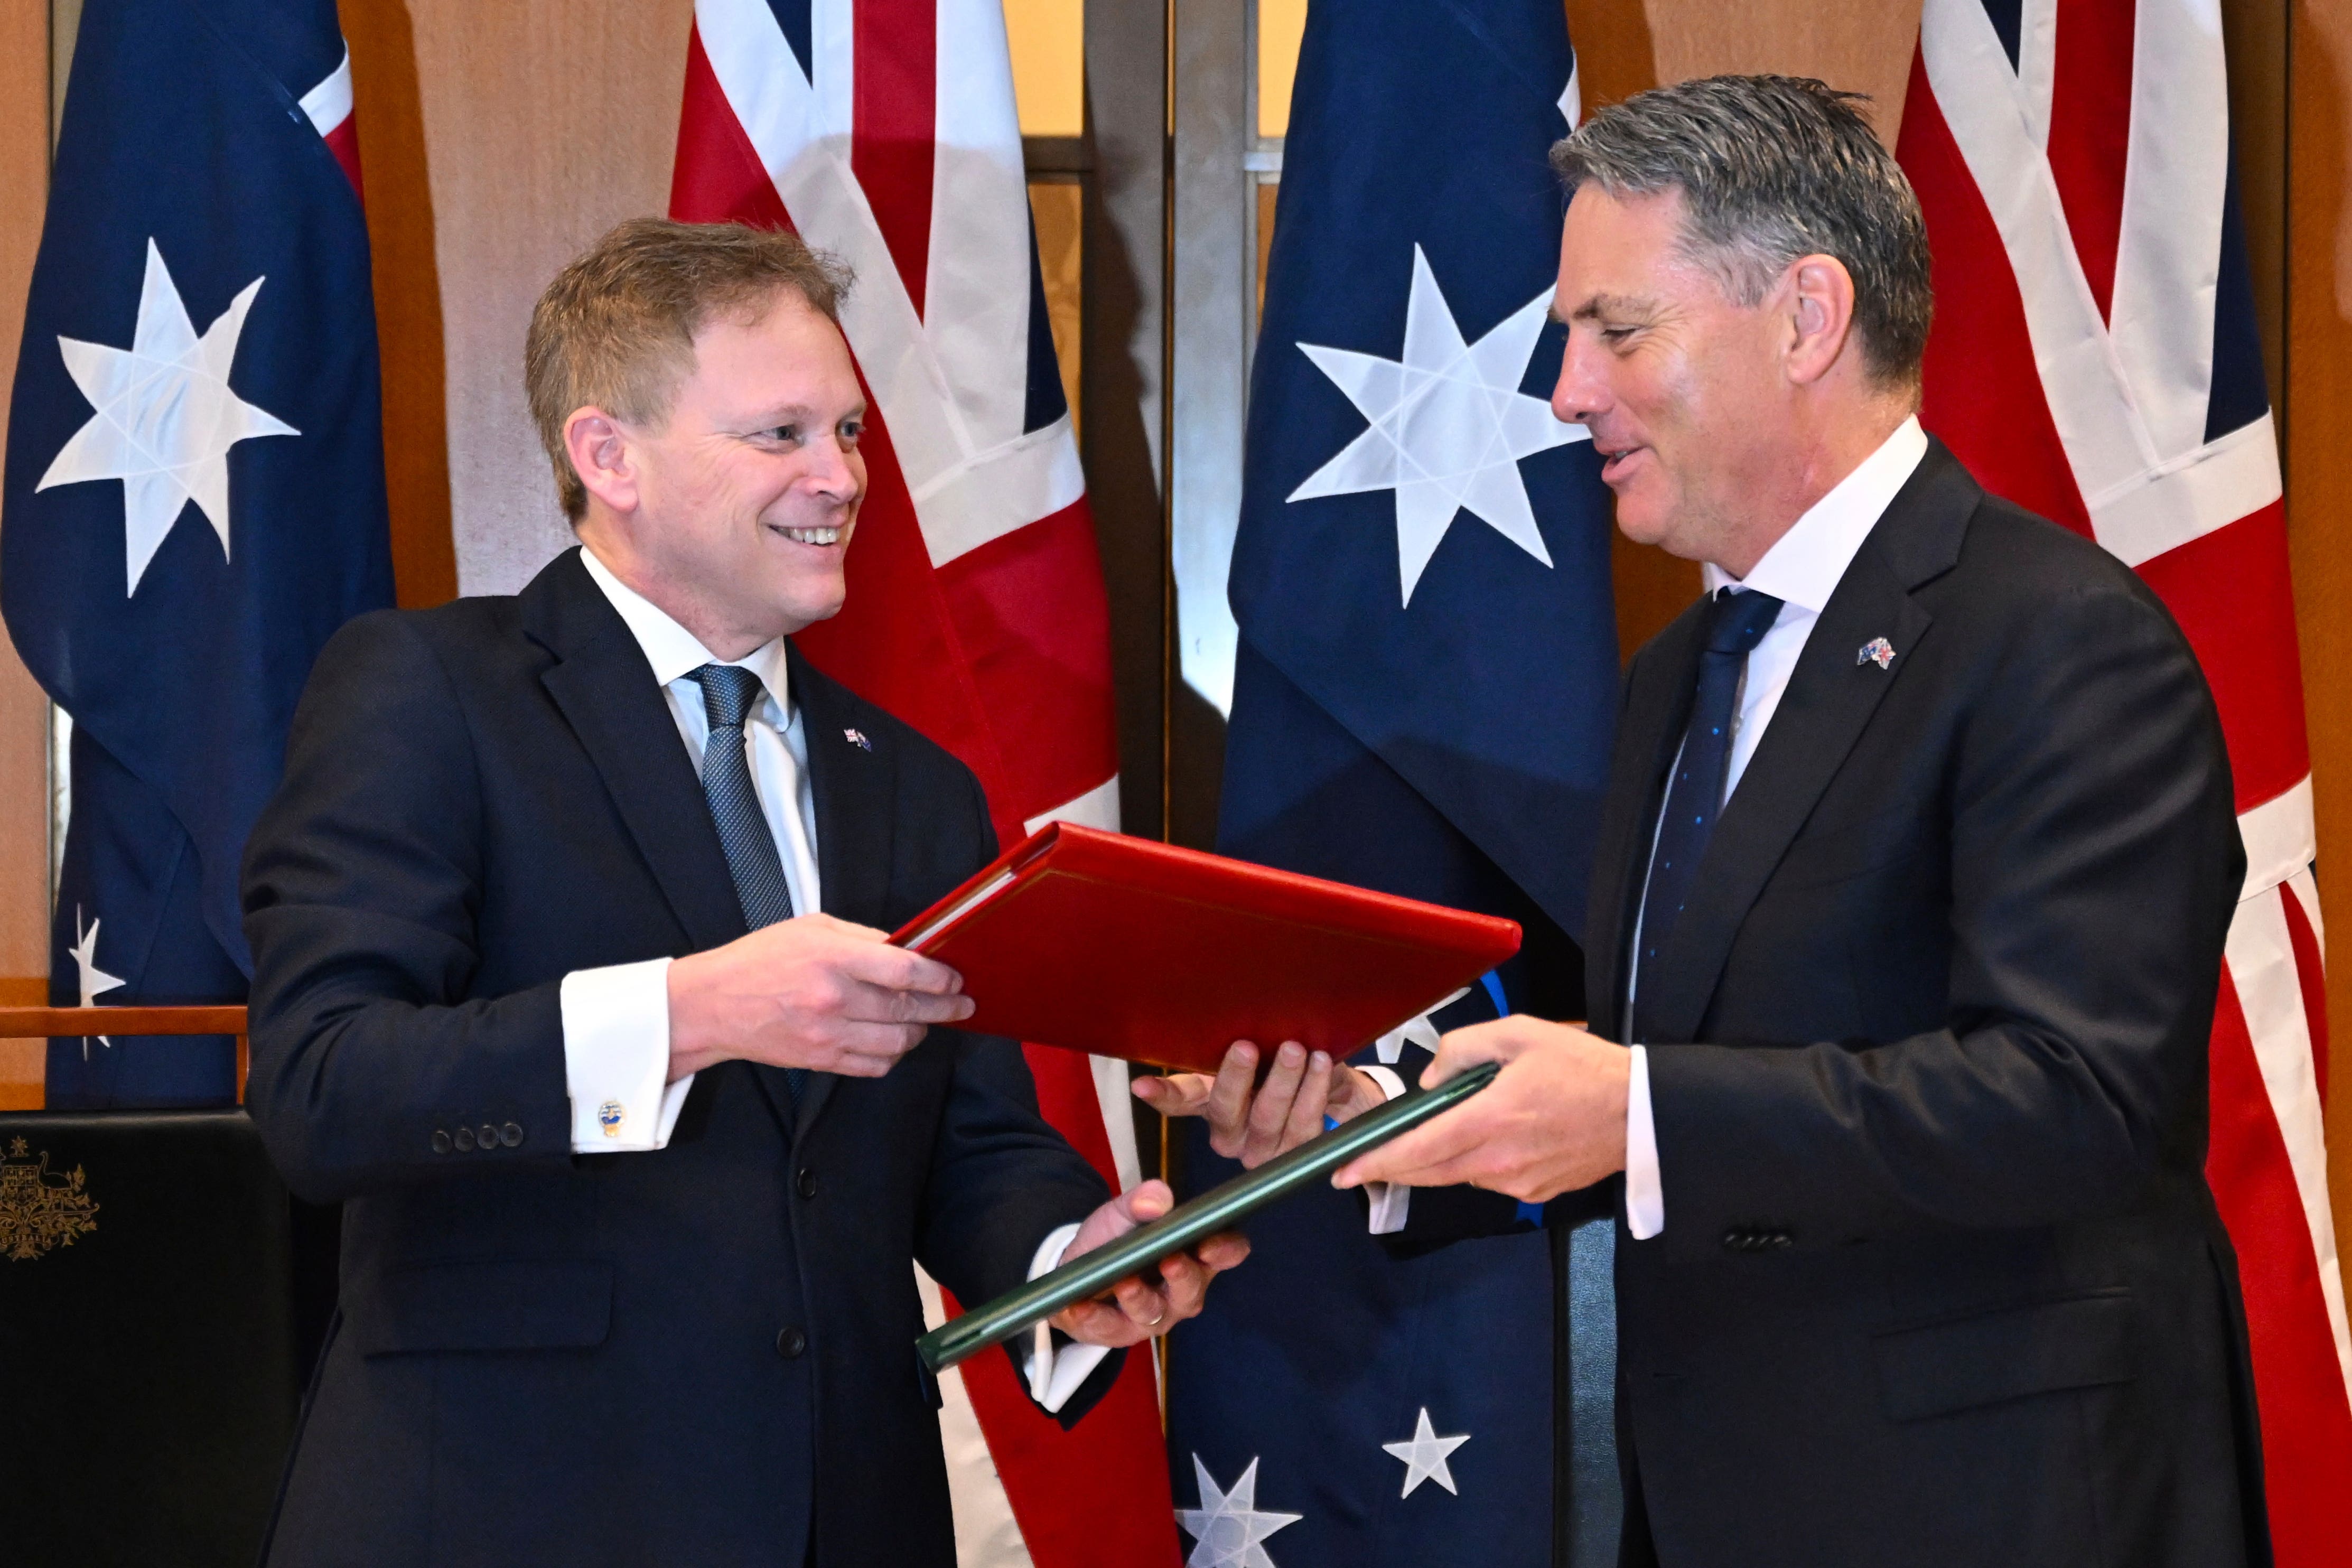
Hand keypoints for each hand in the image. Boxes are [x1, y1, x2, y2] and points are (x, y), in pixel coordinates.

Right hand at [665, 913, 974, 1079]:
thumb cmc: (760, 960)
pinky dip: (892, 1055)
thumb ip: (862, 938)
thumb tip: (905, 949)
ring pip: (897, 1041)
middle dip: (944, 1007)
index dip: (939, 976)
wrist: (714, 1004)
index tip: (954, 978)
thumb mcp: (812, 928)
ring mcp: (828, 1034)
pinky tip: (893, 1042)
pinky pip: (874, 1066)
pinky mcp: (821, 1060)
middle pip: (908, 1008)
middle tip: (961, 1004)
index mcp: (833, 958)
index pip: (905, 969)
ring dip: (919, 1032)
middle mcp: (834, 999)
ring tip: (924, 1022)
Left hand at [1047, 1180, 1248, 1345]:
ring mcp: (1152, 1317)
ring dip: (1139, 1298)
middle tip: (1171, 1262)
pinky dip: (1094, 1316)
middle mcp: (1181, 1292)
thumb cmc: (1116, 1239)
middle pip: (1192, 1290)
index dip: (1224, 1249)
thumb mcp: (1123, 1213)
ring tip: (1125, 1282)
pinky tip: (1080, 1306)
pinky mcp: (1119, 1333)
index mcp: (1195, 1257)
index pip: (1226, 1253)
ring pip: (1153, 1313)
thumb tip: (1157, 1199)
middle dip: (1183, 1277)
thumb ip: (1141, 1201)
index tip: (1209, 1243)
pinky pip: (1109, 1328)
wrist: (1077, 1270)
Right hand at [1132, 1040, 1390, 1168]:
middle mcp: (1232, 1135)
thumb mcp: (1260, 1052)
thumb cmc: (1287, 1067)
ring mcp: (1264, 1151)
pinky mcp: (1298, 1156)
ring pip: (1269, 1119)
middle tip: (1246, 1046)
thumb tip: (1206, 1024)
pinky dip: (1313, 1092)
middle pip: (1226, 1110)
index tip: (1140, 1085)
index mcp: (1212, 1106)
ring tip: (1297, 1050)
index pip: (1179, 1101)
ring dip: (1284, 1081)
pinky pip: (1305, 1125)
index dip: (1162, 1094)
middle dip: (1237, 1077)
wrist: (1339, 1097)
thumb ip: (1229, 1045)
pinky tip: (1321, 1065)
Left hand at [1331, 1016, 1629, 1201]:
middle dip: (1390, 1170)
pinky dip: (1474, 1163)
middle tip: (1361, 1165)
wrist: (1642, 1111)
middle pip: (1428, 1173)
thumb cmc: (1583, 1067)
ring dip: (1437, 1161)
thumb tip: (1431, 1079)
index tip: (1343, 1171)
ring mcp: (1519, 1181)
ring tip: (1435, 1133)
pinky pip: (1489, 1178)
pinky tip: (1485, 1138)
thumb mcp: (1518, 1034)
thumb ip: (1463, 1048)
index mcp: (1490, 1120)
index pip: (1418, 1149)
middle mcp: (1499, 1160)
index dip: (1376, 1162)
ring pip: (1458, 1176)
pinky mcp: (1536, 1191)